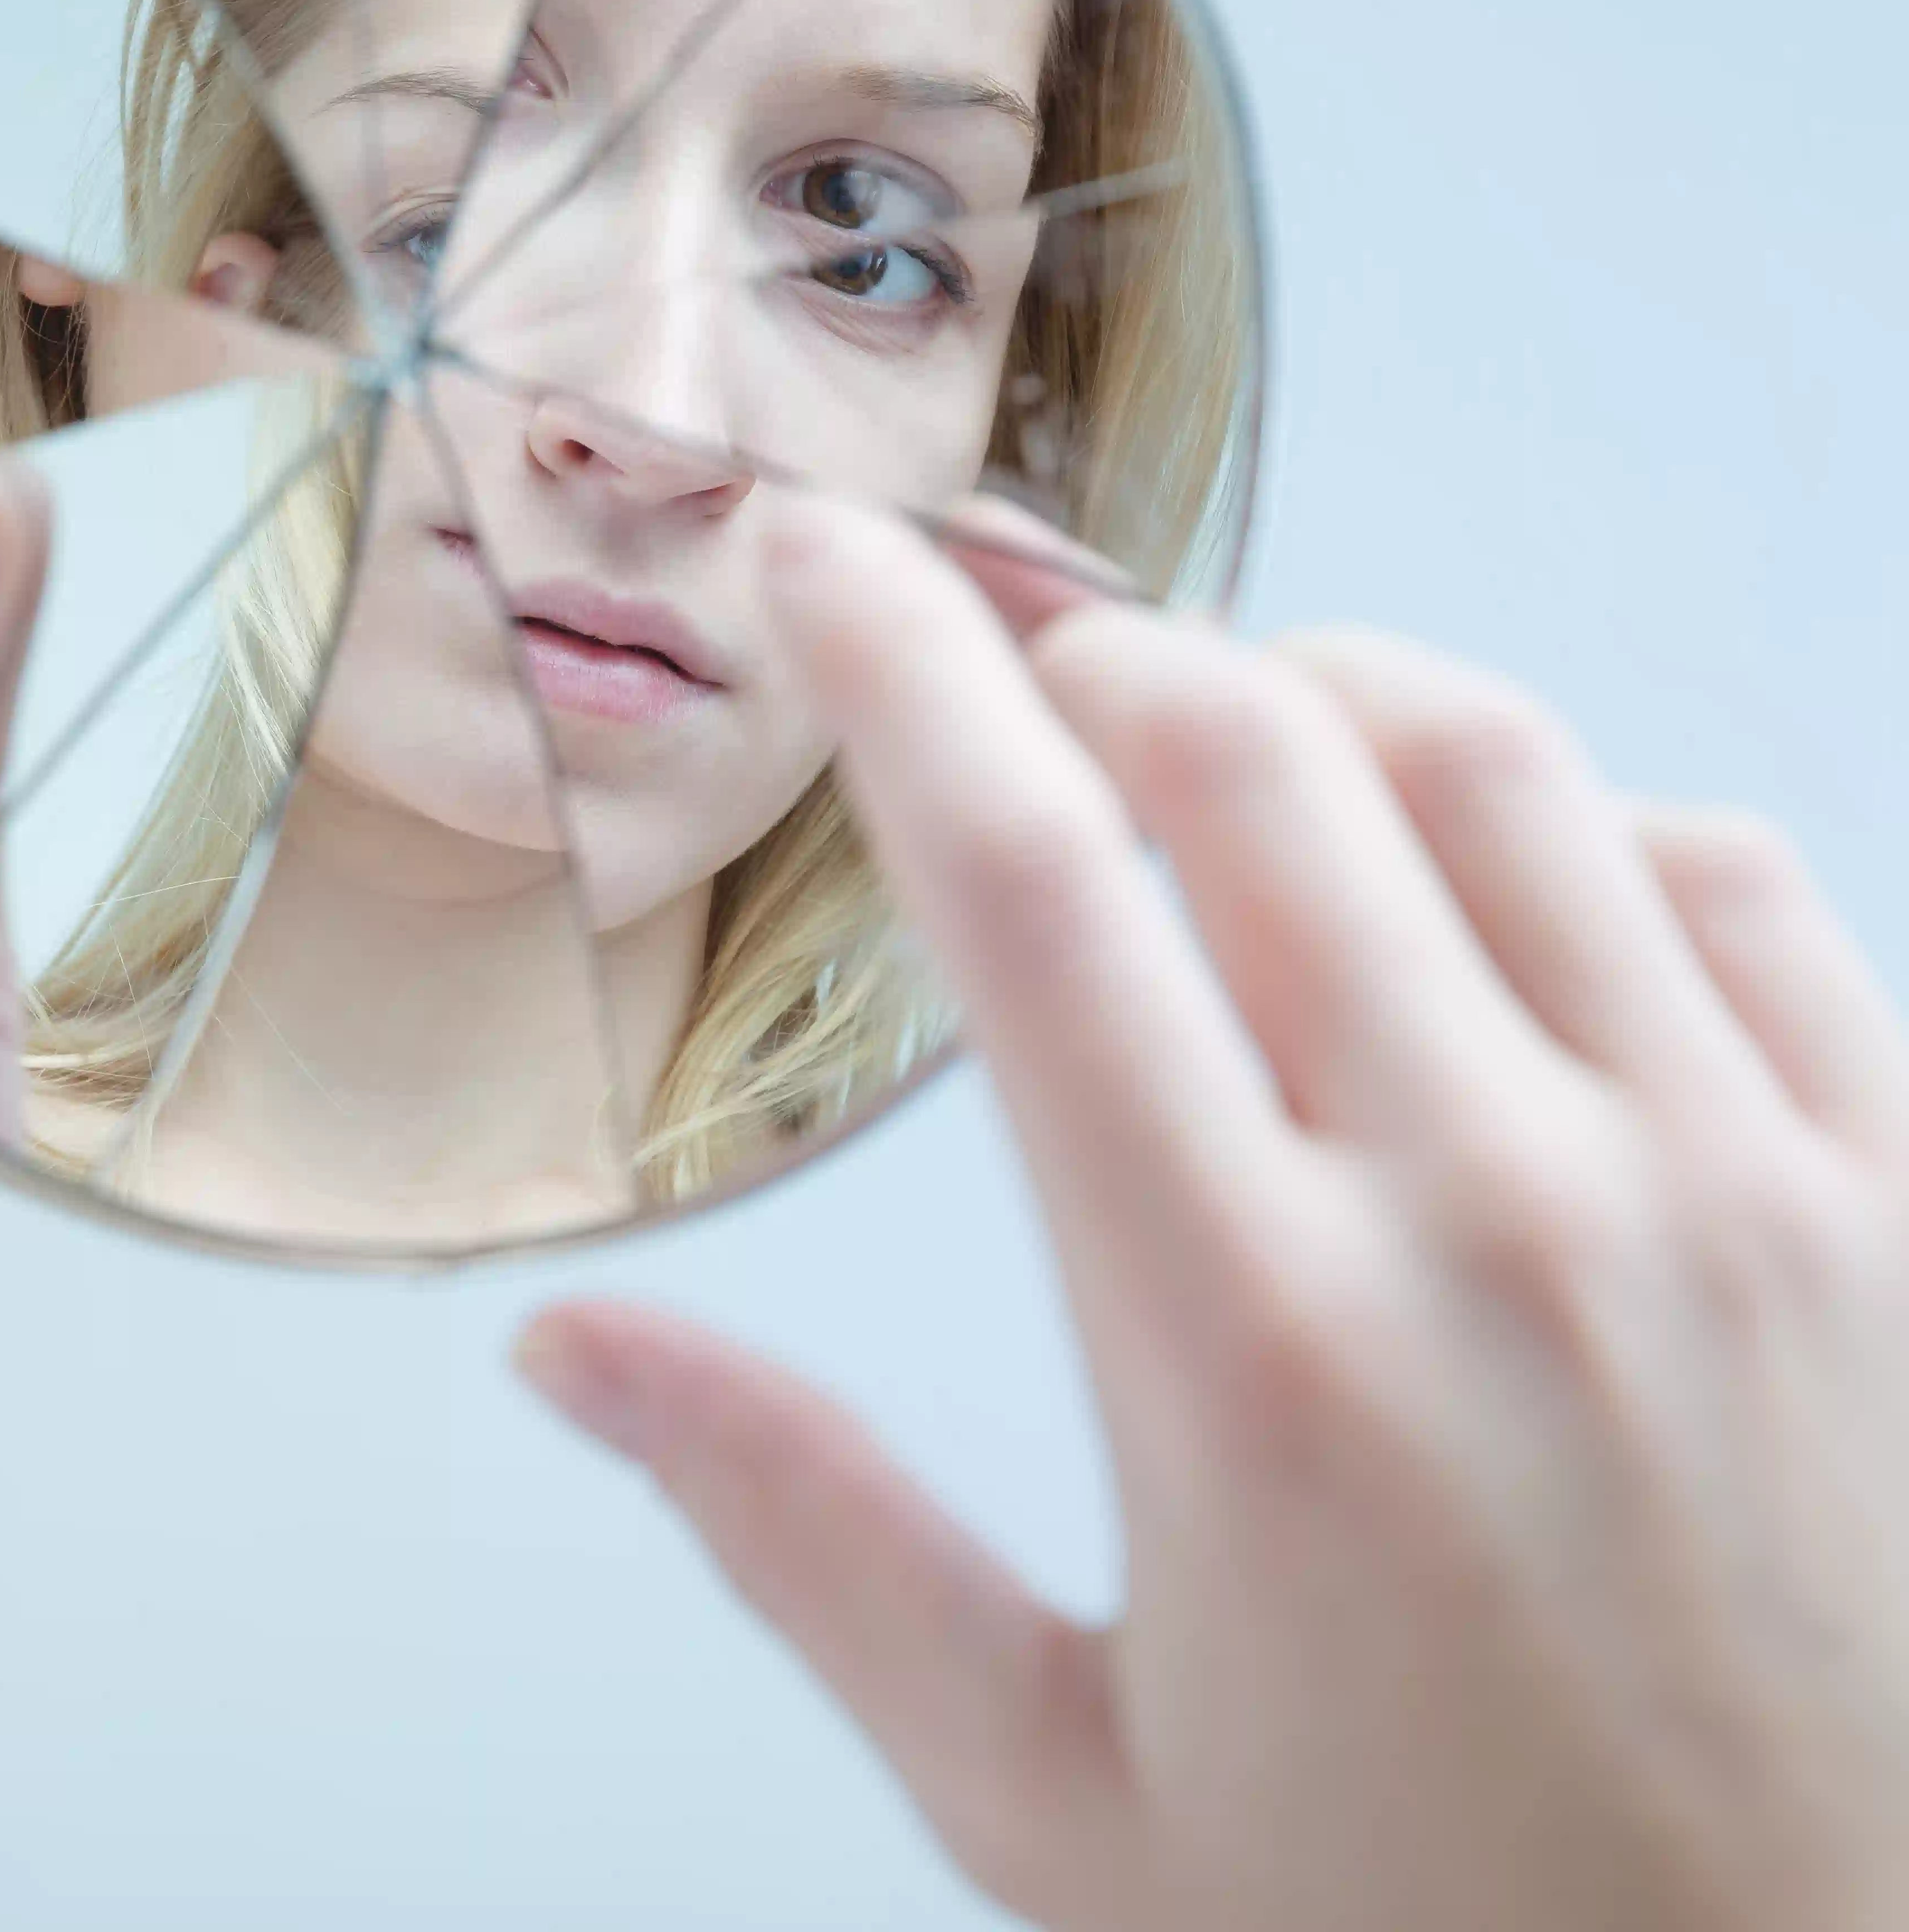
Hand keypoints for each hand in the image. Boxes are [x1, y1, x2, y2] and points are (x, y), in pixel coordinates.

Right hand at [520, 499, 1908, 1931]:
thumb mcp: (1054, 1791)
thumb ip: (807, 1539)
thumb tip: (575, 1359)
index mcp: (1245, 1350)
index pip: (1021, 887)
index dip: (895, 669)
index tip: (821, 559)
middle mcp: (1494, 1219)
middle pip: (1257, 754)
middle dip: (1094, 645)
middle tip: (1014, 654)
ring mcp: (1732, 1196)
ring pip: (1505, 768)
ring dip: (1331, 688)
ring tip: (1241, 727)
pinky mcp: (1907, 1217)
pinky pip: (1750, 884)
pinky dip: (1595, 814)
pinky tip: (1514, 872)